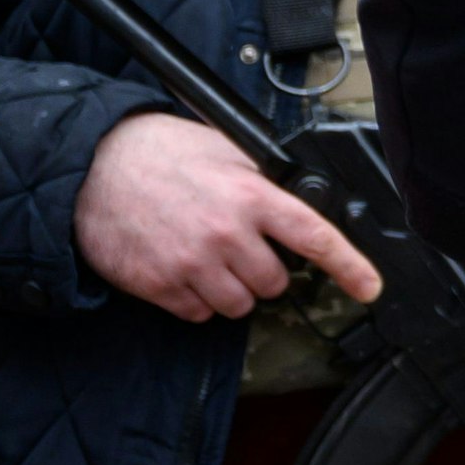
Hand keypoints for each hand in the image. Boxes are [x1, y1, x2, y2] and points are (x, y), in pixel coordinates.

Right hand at [75, 113, 380, 322]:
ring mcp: (192, 264)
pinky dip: (196, 299)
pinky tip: (181, 268)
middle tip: (237, 247)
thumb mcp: (224, 150)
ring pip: (240, 305)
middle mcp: (227, 233)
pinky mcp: (161, 286)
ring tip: (208, 257)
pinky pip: (200, 314)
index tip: (370, 287)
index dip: (350, 267)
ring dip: (232, 289)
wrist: (93, 166)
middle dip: (263, 271)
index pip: (314, 237)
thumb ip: (262, 181)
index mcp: (251, 196)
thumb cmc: (160, 152)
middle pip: (275, 283)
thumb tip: (295, 203)